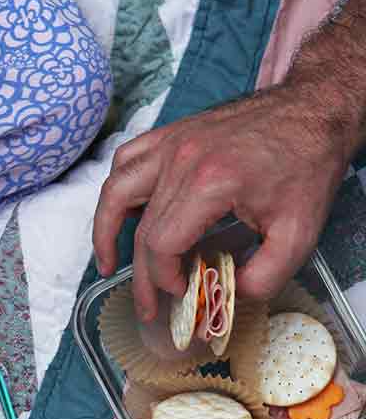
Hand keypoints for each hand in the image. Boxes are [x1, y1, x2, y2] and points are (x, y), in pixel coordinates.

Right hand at [92, 79, 353, 320]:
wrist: (314, 110)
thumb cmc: (307, 167)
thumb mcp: (299, 234)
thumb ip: (264, 277)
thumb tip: (229, 295)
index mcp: (210, 183)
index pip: (161, 245)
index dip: (165, 279)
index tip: (184, 293)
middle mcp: (181, 159)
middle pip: (141, 230)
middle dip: (143, 277)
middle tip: (149, 308)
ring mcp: (172, 142)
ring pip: (117, 191)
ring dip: (105, 231)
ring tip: (107, 265)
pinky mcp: (172, 133)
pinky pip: (127, 161)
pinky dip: (117, 191)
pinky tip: (123, 216)